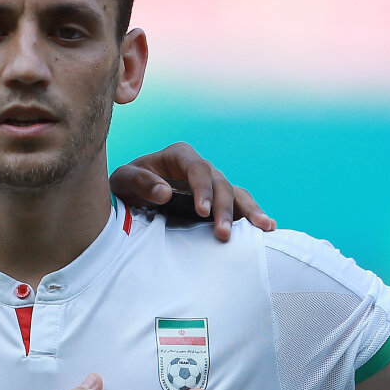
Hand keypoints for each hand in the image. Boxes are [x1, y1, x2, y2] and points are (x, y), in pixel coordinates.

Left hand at [110, 142, 275, 241]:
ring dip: (249, 212)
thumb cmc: (126, 186)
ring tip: (265, 227)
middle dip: (224, 209)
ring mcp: (212, 185)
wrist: (129, 197)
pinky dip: (252, 217)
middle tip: (223, 233)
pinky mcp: (218, 202)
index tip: (202, 211)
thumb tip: (165, 192)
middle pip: (221, 184)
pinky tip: (267, 229)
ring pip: (236, 194)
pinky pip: (239, 207)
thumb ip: (140, 182)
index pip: (198, 169)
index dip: (203, 189)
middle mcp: (201, 169)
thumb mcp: (122, 180)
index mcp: (180, 156)